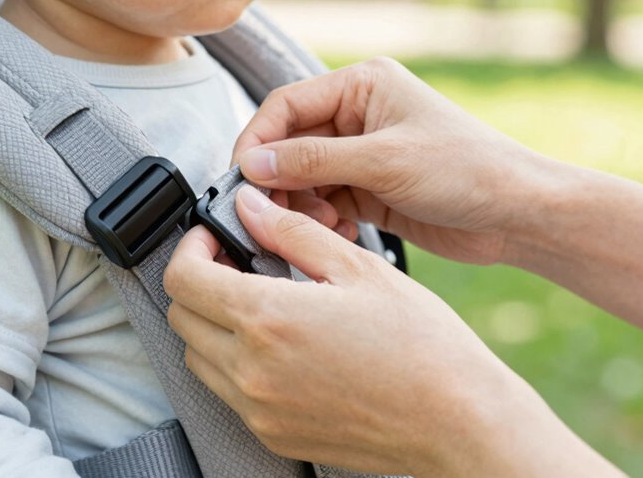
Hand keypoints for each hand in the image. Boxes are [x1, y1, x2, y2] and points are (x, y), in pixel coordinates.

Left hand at [165, 187, 623, 475]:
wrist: (459, 424)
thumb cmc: (423, 347)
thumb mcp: (358, 268)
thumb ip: (291, 233)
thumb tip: (249, 207)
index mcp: (268, 319)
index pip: (183, 278)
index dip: (191, 247)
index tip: (213, 237)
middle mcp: (252, 371)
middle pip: (182, 318)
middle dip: (199, 282)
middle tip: (236, 264)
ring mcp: (259, 410)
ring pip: (198, 358)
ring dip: (212, 324)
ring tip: (260, 303)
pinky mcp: (273, 435)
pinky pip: (227, 392)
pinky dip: (235, 363)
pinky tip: (278, 345)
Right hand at [232, 57, 545, 264]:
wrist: (519, 215)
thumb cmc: (467, 170)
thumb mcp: (383, 161)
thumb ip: (312, 161)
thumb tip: (251, 165)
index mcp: (362, 87)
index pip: (286, 106)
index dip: (258, 140)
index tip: (241, 177)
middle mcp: (357, 116)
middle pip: (289, 143)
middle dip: (278, 179)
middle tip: (268, 212)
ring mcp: (362, 154)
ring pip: (303, 177)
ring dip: (299, 204)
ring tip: (312, 226)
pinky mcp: (369, 189)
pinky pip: (324, 202)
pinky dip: (320, 219)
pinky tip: (336, 233)